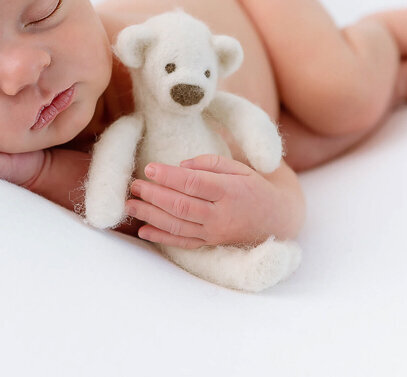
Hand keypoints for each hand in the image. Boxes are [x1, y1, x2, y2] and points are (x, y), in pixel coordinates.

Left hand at [124, 154, 290, 248]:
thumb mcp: (239, 168)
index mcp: (229, 191)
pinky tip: (143, 230)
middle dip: (153, 195)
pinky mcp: (210, 243)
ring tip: (131, 204)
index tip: (149, 167)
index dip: (169, 176)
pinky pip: (182, 242)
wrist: (276, 220)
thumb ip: (210, 163)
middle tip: (134, 185)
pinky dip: (161, 238)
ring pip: (177, 226)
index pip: (193, 184)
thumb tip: (180, 166)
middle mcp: (221, 215)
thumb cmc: (254, 188)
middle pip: (181, 205)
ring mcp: (214, 232)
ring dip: (150, 215)